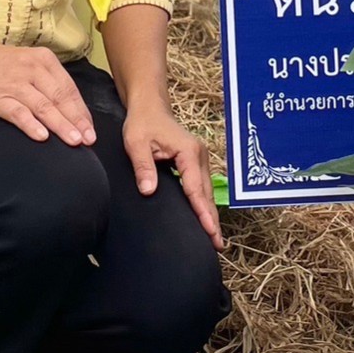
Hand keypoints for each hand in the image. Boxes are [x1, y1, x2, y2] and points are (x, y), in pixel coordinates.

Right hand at [0, 42, 95, 146]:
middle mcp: (32, 69)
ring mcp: (14, 83)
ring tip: (74, 141)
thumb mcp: (27, 65)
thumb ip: (47, 83)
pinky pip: (17, 112)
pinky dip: (31, 124)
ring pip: (43, 106)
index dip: (82, 111)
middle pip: (60, 98)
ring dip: (60, 125)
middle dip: (77, 121)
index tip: (91, 130)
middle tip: (89, 140)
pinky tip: (42, 137)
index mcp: (44, 61)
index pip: (69, 89)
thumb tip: (70, 110)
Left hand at [122, 103, 224, 250]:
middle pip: (207, 193)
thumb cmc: (142, 123)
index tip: (210, 230)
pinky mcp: (195, 163)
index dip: (202, 211)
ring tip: (214, 239)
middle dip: (212, 219)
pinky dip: (204, 204)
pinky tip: (205, 219)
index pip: (195, 187)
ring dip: (210, 214)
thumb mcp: (136, 143)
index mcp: (188, 151)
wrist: (149, 108)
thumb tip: (149, 191)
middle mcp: (198, 155)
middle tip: (217, 245)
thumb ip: (143, 167)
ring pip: (207, 192)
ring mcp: (199, 159)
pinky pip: (202, 188)